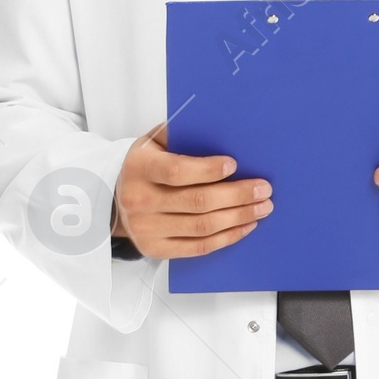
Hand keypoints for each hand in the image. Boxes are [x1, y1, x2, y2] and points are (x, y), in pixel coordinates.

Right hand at [113, 125, 271, 258]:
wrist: (116, 200)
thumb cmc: (143, 167)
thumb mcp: (152, 143)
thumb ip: (179, 135)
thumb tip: (219, 129)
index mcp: (139, 168)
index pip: (176, 171)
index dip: (207, 170)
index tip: (234, 165)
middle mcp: (139, 201)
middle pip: (197, 202)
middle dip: (236, 195)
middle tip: (262, 189)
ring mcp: (146, 229)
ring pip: (202, 227)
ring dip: (238, 217)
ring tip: (262, 207)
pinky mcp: (156, 249)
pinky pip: (199, 247)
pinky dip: (227, 237)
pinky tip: (246, 226)